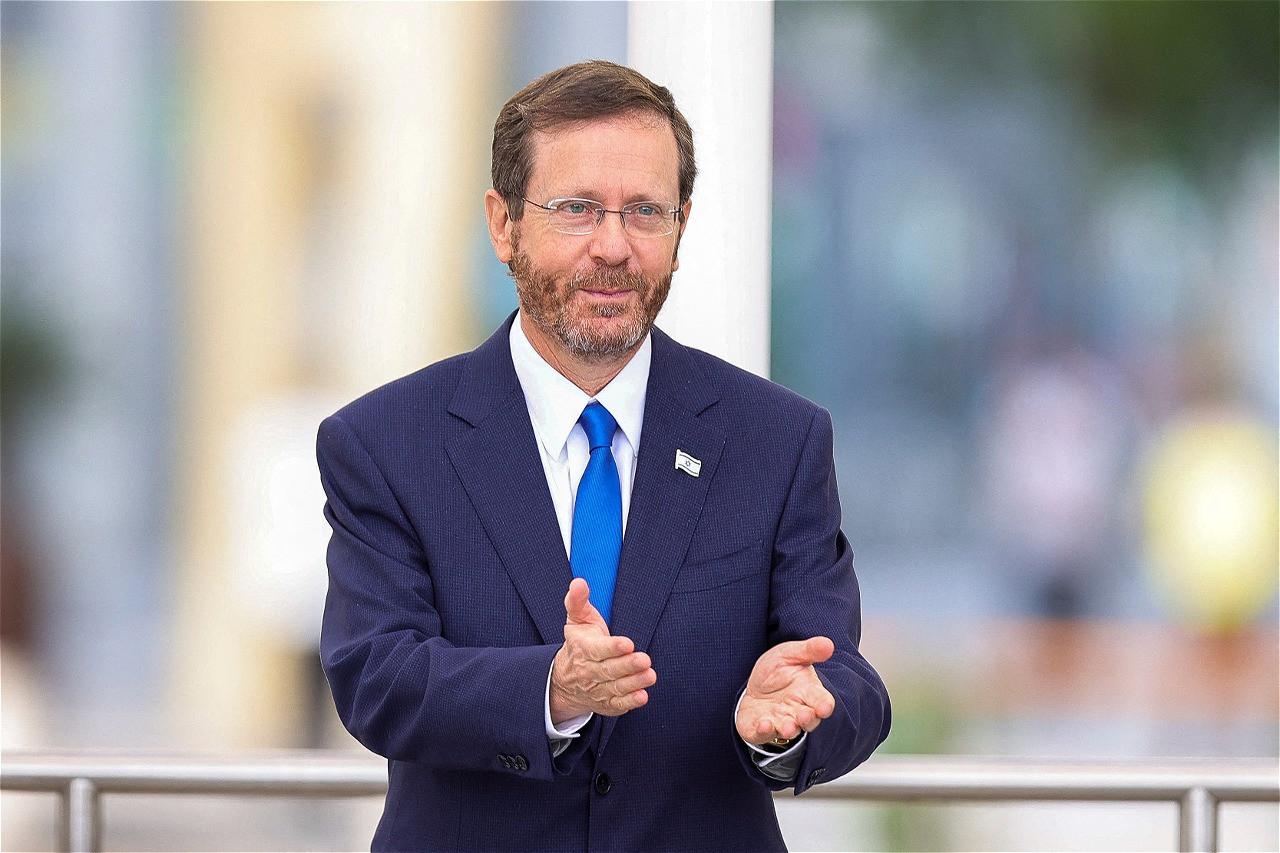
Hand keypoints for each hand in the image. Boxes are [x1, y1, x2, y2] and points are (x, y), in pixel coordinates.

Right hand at [549, 578, 656, 724]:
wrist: (565, 680)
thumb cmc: (579, 642)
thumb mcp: (576, 620)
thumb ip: (577, 601)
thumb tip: (579, 583)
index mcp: (584, 649)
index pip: (598, 649)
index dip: (612, 647)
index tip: (627, 643)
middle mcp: (590, 671)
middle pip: (609, 670)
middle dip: (627, 665)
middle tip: (644, 659)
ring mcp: (598, 689)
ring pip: (616, 687)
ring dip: (633, 683)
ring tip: (650, 675)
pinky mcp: (606, 703)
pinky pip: (618, 704)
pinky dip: (630, 702)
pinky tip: (642, 696)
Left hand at [736, 636, 835, 744]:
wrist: (755, 686)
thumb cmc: (778, 671)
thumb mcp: (790, 654)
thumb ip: (809, 650)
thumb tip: (828, 644)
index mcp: (809, 692)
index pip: (822, 701)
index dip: (824, 705)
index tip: (825, 707)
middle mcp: (797, 711)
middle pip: (808, 720)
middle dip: (807, 719)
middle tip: (804, 716)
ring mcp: (780, 722)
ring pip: (788, 730)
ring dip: (788, 729)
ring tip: (787, 727)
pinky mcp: (760, 730)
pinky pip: (763, 734)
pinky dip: (764, 732)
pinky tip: (763, 725)